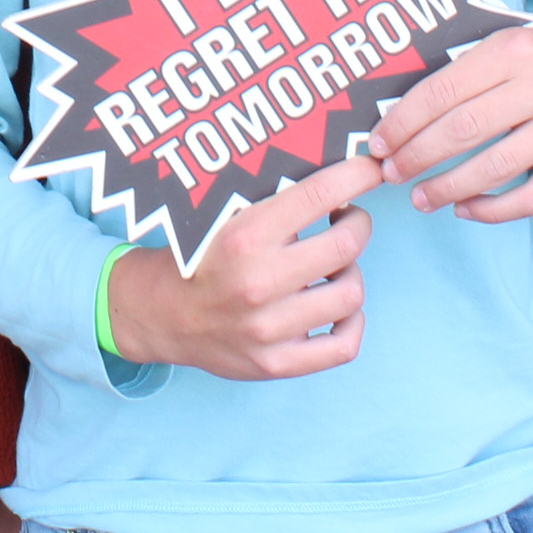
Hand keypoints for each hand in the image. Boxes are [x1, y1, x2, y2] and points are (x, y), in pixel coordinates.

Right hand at [104, 154, 380, 379]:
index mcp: (244, 236)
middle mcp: (259, 282)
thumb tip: (331, 168)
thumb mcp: (223, 214)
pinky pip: (343, 346)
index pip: (319, 194)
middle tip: (349, 218)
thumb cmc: (199, 256)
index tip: (369, 170)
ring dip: (351, 272)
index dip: (356, 176)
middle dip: (357, 224)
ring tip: (335, 265)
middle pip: (346, 246)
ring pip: (350, 294)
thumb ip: (272, 197)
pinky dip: (352, 323)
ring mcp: (269, 329)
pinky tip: (339, 307)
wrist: (163, 314)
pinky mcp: (276, 363)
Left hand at [366, 13, 532, 221]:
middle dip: (418, 157)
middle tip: (391, 173)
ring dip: (449, 188)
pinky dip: (494, 210)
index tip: (378, 142)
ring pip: (497, 167)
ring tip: (421, 198)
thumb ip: (463, 70)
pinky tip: (465, 209)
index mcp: (514, 48)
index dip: (403, 122)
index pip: (443, 91)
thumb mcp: (505, 40)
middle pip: (465, 130)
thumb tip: (399, 113)